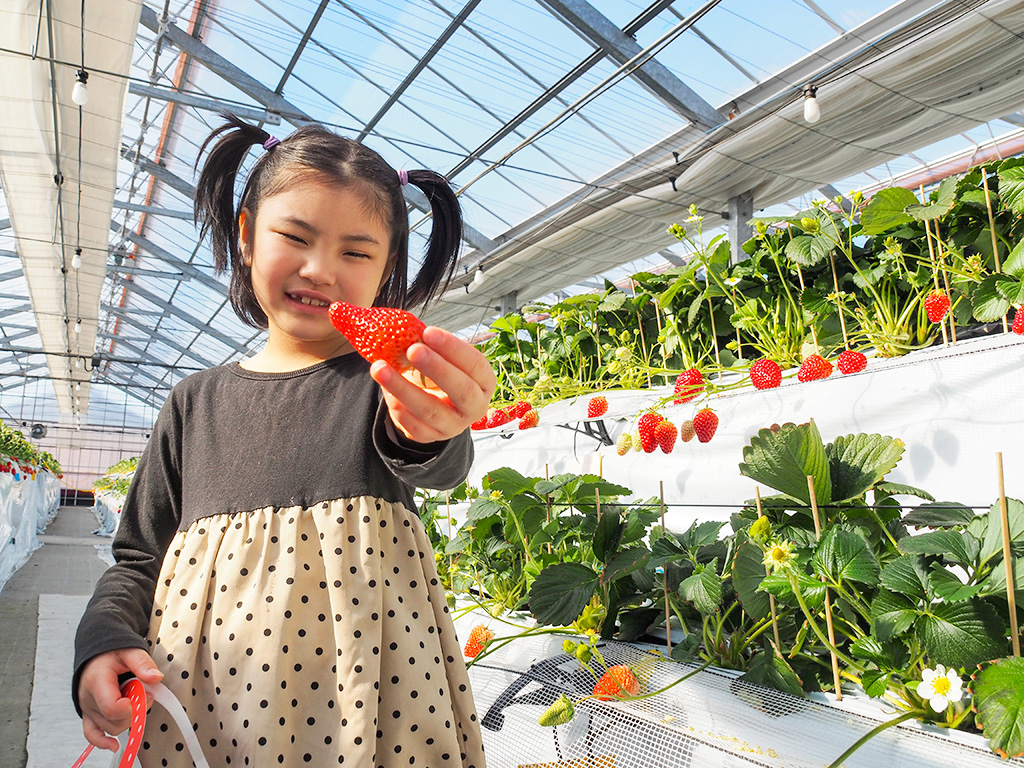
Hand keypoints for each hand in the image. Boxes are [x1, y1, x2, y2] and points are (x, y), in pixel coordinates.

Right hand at [79, 648, 163, 751]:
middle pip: (114, 721)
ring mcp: (87, 709)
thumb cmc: (112, 652)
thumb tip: (156, 678)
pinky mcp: (89, 714)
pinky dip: (102, 742)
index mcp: (97, 682)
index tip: (147, 695)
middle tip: (144, 694)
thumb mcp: (130, 650)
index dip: (135, 706)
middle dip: (135, 712)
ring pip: (110, 728)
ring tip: (133, 699)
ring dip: (127, 719)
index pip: (113, 708)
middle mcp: (88, 699)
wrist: (96, 653)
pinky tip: (114, 745)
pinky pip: (91, 734)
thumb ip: (143, 663)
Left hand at [370, 325, 494, 443]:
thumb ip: (432, 347)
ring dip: (403, 388)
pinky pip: (413, 425)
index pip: (475, 364)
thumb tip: (407, 332)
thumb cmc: (440, 373)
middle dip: (436, 368)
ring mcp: (453, 426)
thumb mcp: (443, 358)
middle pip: (461, 390)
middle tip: (412, 349)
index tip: (428, 332)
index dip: (453, 348)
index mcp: (484, 382)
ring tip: (380, 368)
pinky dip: (397, 406)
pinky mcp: (431, 437)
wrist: (432, 404)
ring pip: (430, 410)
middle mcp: (475, 407)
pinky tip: (386, 390)